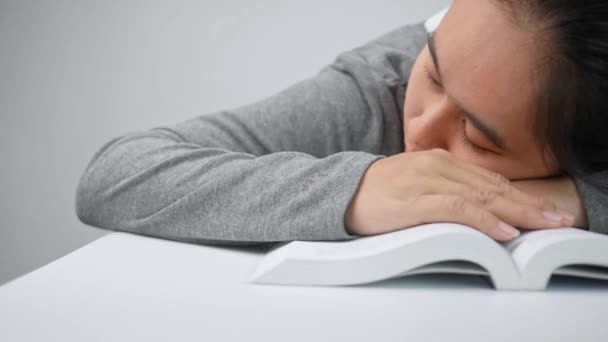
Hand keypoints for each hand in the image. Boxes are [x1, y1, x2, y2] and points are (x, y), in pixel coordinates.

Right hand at [345, 149, 576, 240]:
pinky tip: (502, 230)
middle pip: (492, 187)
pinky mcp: (413, 201)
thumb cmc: (379, 192)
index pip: (489, 179)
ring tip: (543, 226)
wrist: (340, 191)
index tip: (546, 210)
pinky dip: (482, 219)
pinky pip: (456, 208)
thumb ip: (446, 188)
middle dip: (529, 205)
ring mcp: (425, 182)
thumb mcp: (417, 183)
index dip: (522, 195)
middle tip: (560, 220)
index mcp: (440, 161)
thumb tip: (478, 206)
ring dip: (516, 212)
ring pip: (481, 196)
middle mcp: (437, 166)